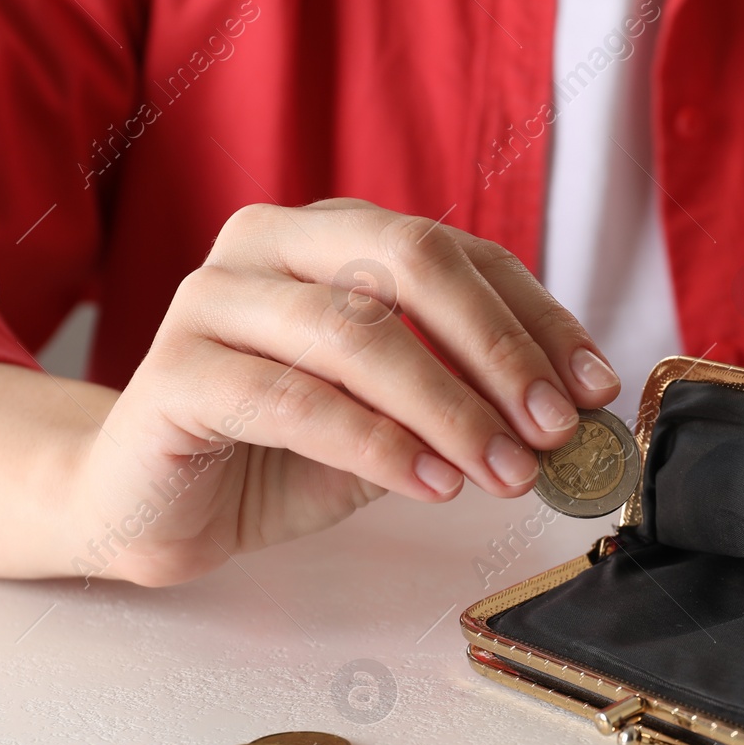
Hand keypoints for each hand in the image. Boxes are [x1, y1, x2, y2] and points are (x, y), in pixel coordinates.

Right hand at [79, 198, 619, 584]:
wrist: (150, 508)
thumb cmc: (276, 454)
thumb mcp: (392, 420)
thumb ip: (461, 400)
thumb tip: (568, 416)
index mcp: (327, 236)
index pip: (457, 254)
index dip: (536, 317)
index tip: (593, 386)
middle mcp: (267, 245)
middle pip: (409, 262)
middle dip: (499, 347)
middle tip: (555, 426)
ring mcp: (211, 301)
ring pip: (356, 331)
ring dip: (450, 408)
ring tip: (506, 472)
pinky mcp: (171, 373)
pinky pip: (295, 400)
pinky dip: (379, 445)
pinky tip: (433, 485)